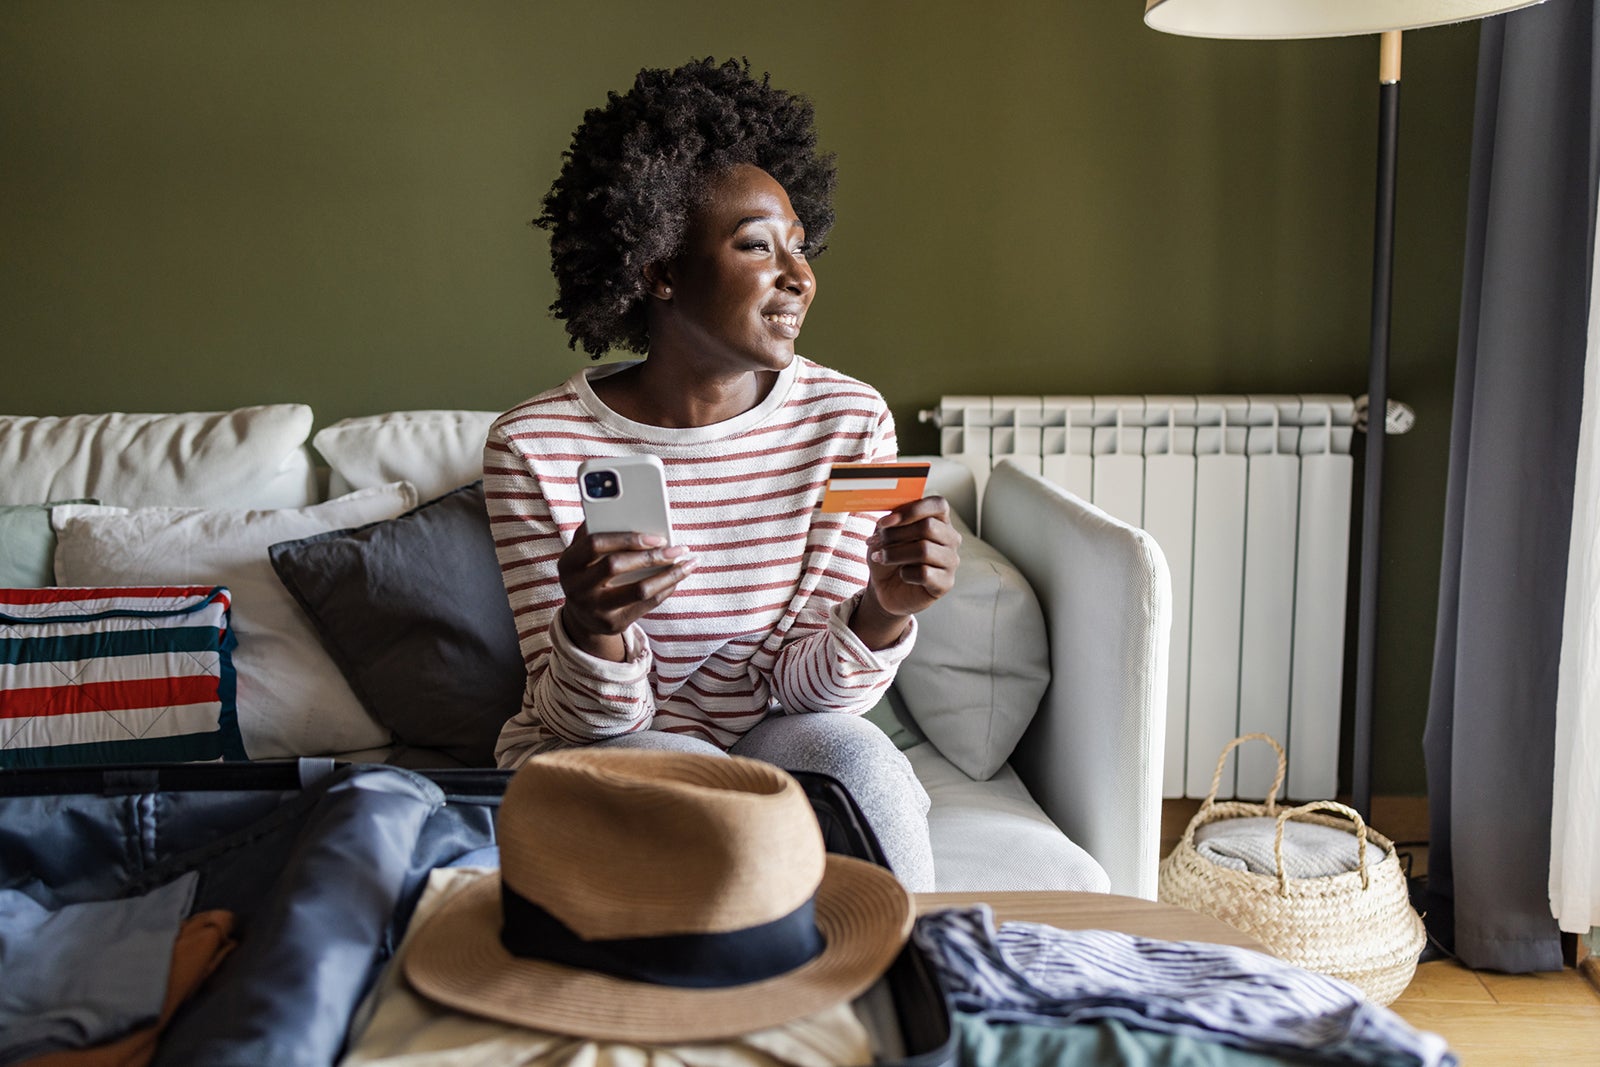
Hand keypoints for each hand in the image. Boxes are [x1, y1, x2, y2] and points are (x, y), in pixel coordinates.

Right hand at [557, 524, 694, 659]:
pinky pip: (646, 605)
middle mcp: (577, 588)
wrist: (583, 616)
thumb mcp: (583, 554)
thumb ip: (596, 532)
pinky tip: (678, 577)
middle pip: (615, 566)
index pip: (595, 544)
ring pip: (638, 590)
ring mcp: (594, 609)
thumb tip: (627, 510)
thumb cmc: (589, 573)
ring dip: (668, 575)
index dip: (626, 538)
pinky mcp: (613, 623)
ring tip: (688, 563)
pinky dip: (666, 588)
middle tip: (678, 548)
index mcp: (568, 563)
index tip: (656, 535)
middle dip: (651, 555)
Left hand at [851, 496, 960, 647]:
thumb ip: (891, 522)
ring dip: (895, 554)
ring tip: (881, 557)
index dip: (911, 510)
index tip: (884, 522)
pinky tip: (902, 575)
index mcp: (939, 520)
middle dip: (895, 535)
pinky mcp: (946, 583)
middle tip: (877, 543)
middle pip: (928, 526)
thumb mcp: (886, 534)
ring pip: (924, 550)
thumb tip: (889, 520)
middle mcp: (950, 538)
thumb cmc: (890, 556)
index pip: (937, 504)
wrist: (886, 588)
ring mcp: (951, 561)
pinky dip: (906, 574)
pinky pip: (924, 574)